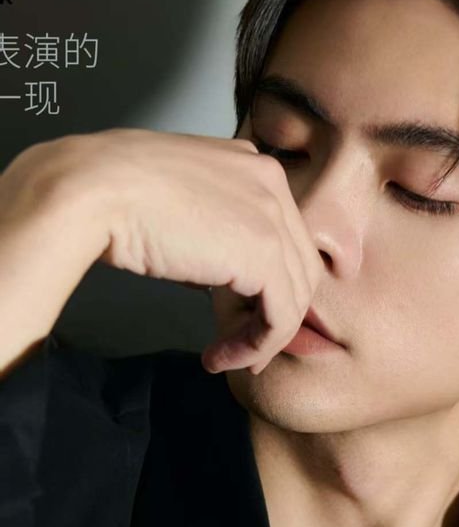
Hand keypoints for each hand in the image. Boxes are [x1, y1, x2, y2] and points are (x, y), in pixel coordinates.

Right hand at [14, 128, 322, 374]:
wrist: (93, 189)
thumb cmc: (114, 194)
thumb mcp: (177, 206)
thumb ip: (209, 235)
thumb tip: (211, 277)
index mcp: (252, 166)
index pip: (284, 237)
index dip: (270, 286)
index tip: (242, 320)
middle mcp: (271, 183)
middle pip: (298, 267)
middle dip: (274, 316)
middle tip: (243, 350)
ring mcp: (272, 216)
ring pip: (295, 296)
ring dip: (261, 338)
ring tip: (225, 359)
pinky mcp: (264, 253)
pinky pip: (280, 317)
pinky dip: (257, 347)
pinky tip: (224, 358)